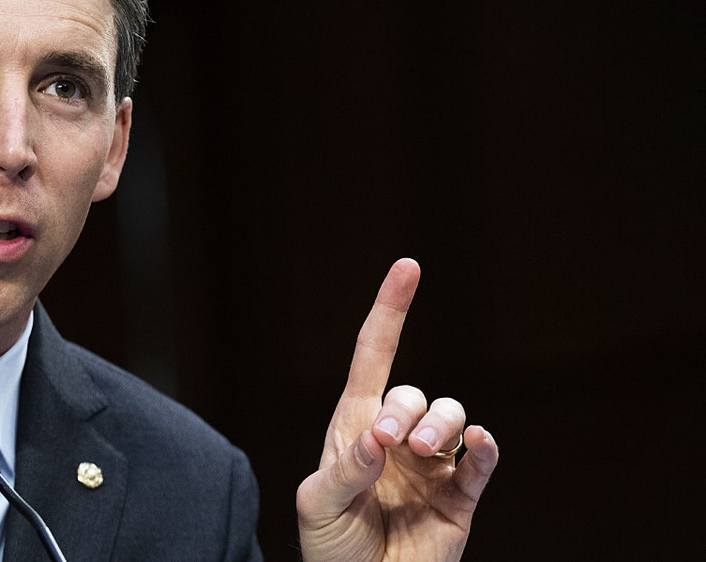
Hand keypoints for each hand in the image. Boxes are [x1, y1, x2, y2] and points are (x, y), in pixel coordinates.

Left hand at [295, 259, 498, 561]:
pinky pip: (481, 461)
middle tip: (387, 442)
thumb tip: (376, 440)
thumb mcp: (317, 506)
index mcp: (355, 427)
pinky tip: (476, 444)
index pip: (374, 356)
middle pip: (414, 393)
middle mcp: (397, 437)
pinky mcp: (461, 496)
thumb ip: (342, 471)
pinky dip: (483, 447)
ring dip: (441, 424)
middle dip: (404, 409)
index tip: (408, 268)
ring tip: (421, 450)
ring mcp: (432, 465)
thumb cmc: (331, 546)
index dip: (390, 311)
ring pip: (452, 416)